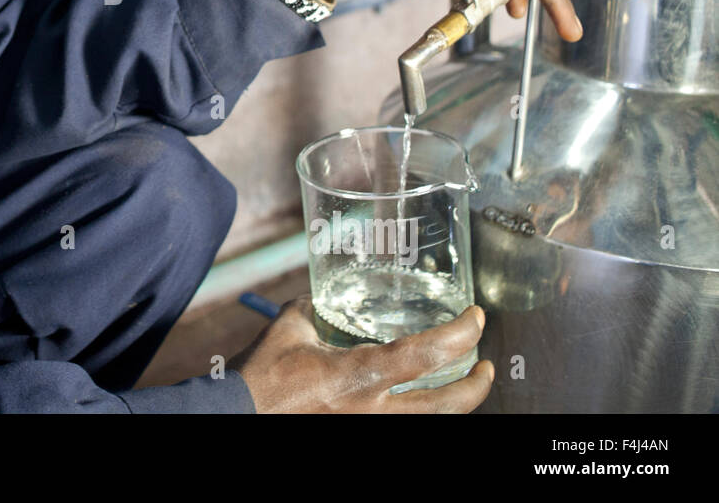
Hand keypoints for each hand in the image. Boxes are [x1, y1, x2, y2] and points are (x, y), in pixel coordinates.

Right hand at [229, 297, 492, 412]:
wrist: (241, 416)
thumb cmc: (262, 375)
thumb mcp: (291, 327)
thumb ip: (317, 307)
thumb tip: (329, 293)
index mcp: (360, 376)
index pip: (428, 354)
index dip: (462, 334)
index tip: (476, 317)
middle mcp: (374, 410)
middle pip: (448, 405)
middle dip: (478, 384)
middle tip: (487, 363)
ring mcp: (370, 428)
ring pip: (433, 422)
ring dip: (457, 403)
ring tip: (466, 384)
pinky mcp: (361, 434)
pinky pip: (405, 424)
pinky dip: (424, 412)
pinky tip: (425, 400)